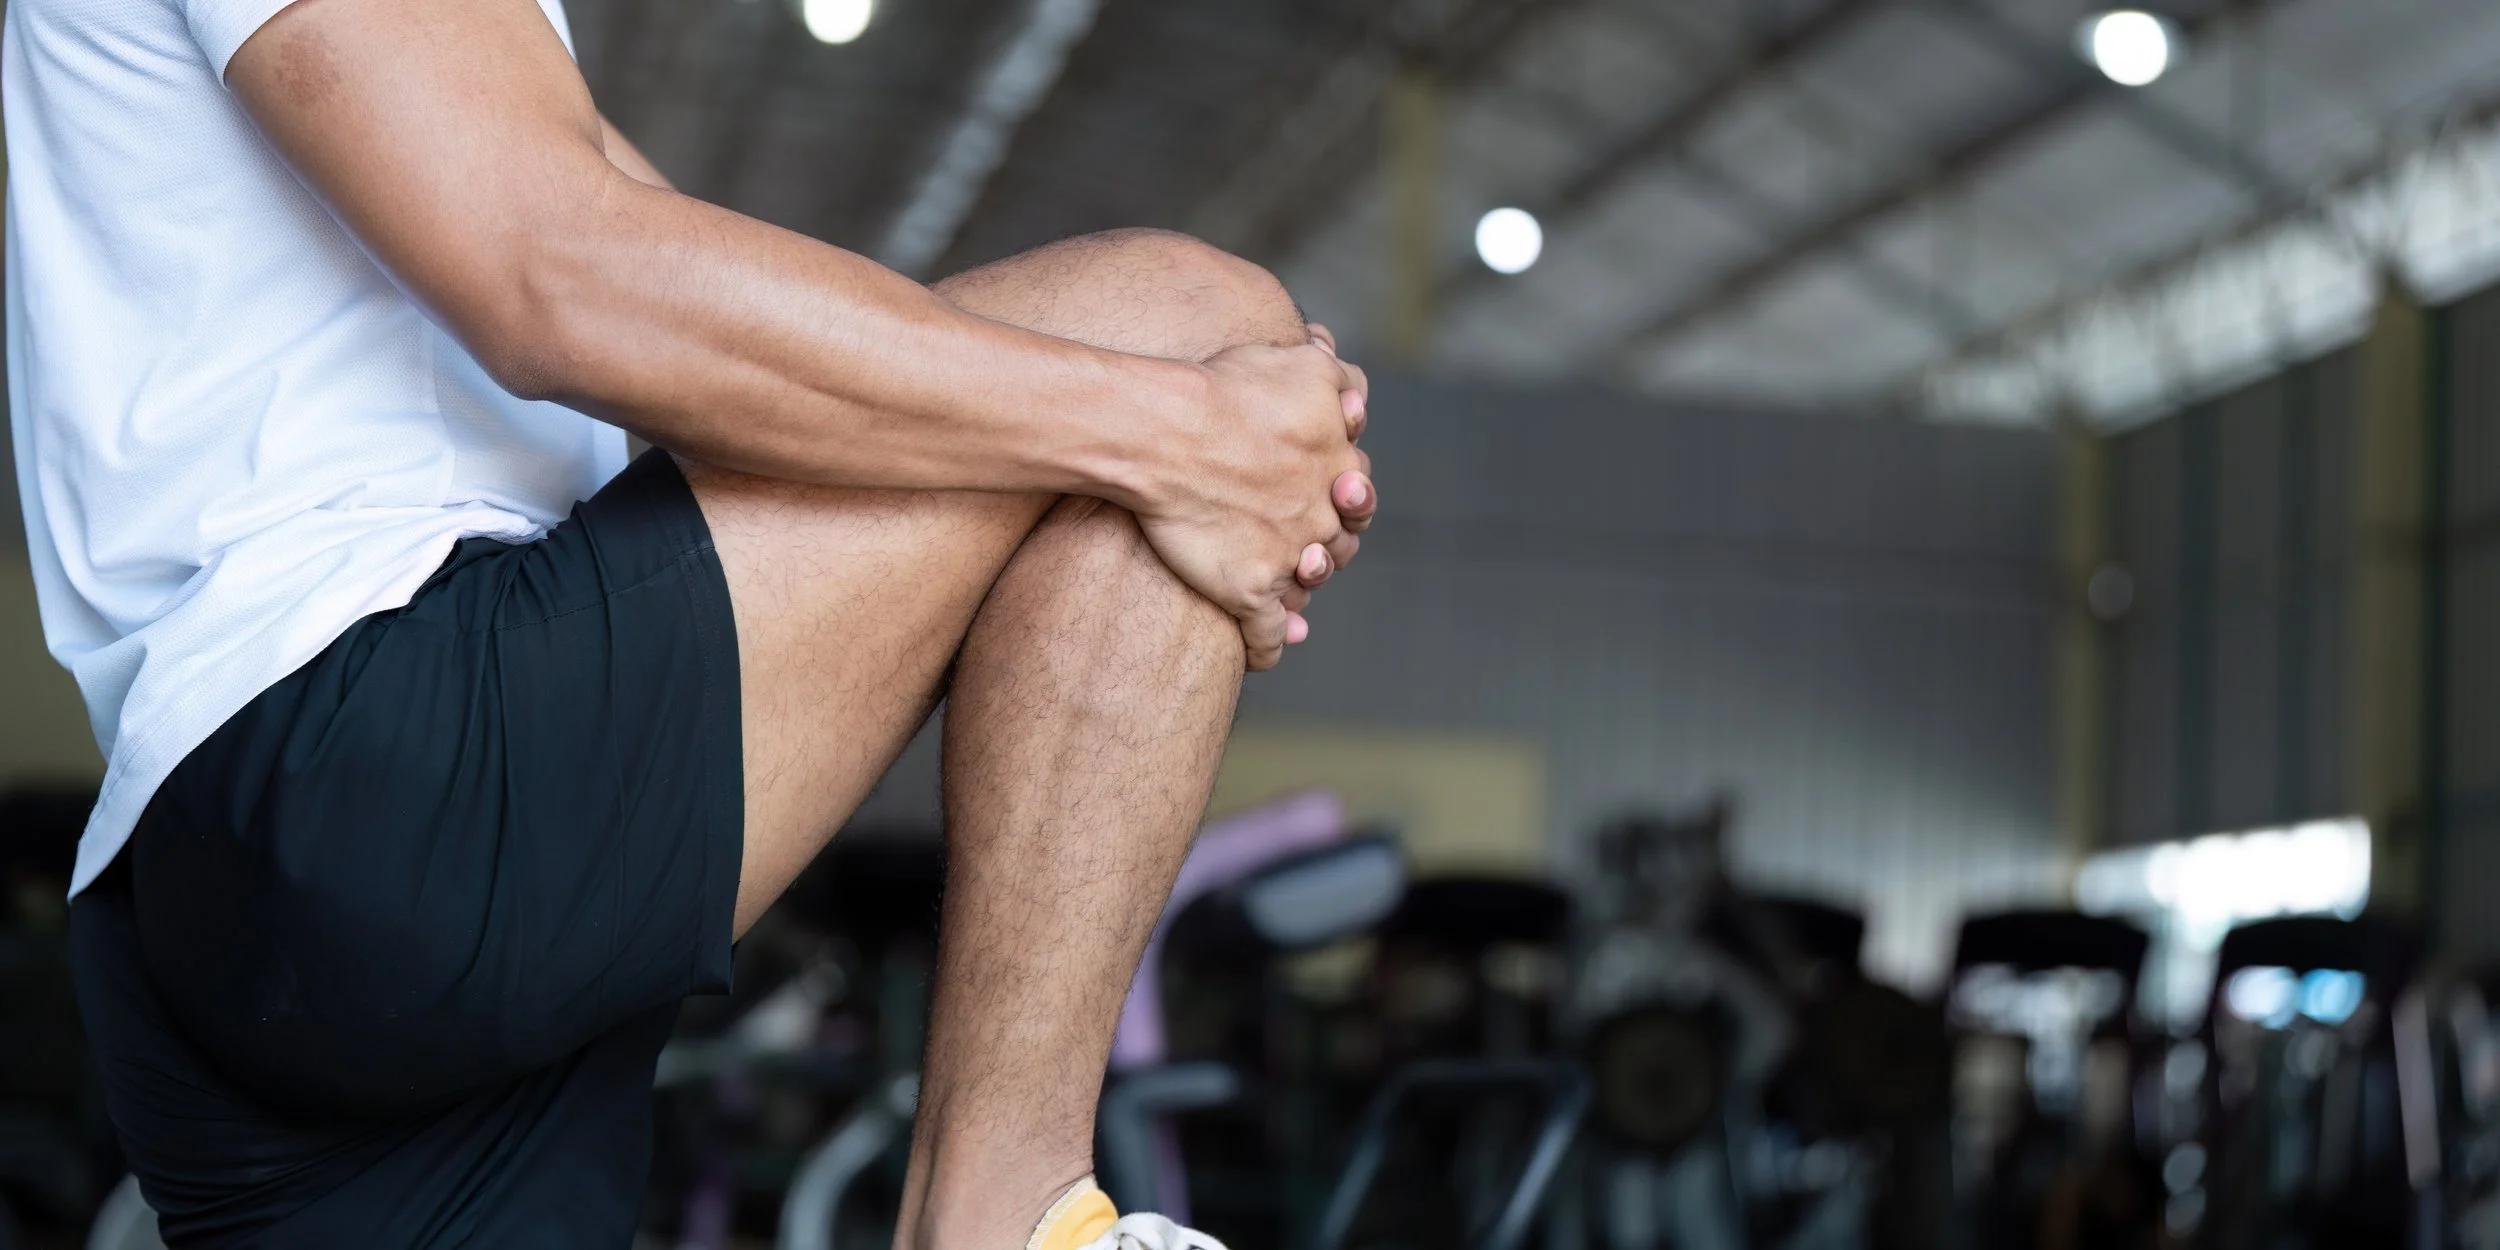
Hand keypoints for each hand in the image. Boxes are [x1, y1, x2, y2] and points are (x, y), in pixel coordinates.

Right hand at [1137, 339, 1373, 670]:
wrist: (1163, 431)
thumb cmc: (1224, 387)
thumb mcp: (1299, 362)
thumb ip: (1336, 375)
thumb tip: (1356, 396)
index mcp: (1339, 465)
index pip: (1357, 491)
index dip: (1341, 495)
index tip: (1322, 494)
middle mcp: (1323, 516)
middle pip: (1340, 542)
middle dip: (1327, 542)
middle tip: (1304, 539)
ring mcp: (1288, 558)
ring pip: (1309, 586)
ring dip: (1303, 587)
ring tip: (1289, 584)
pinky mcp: (1249, 590)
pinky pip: (1267, 635)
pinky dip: (1269, 647)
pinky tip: (1265, 653)